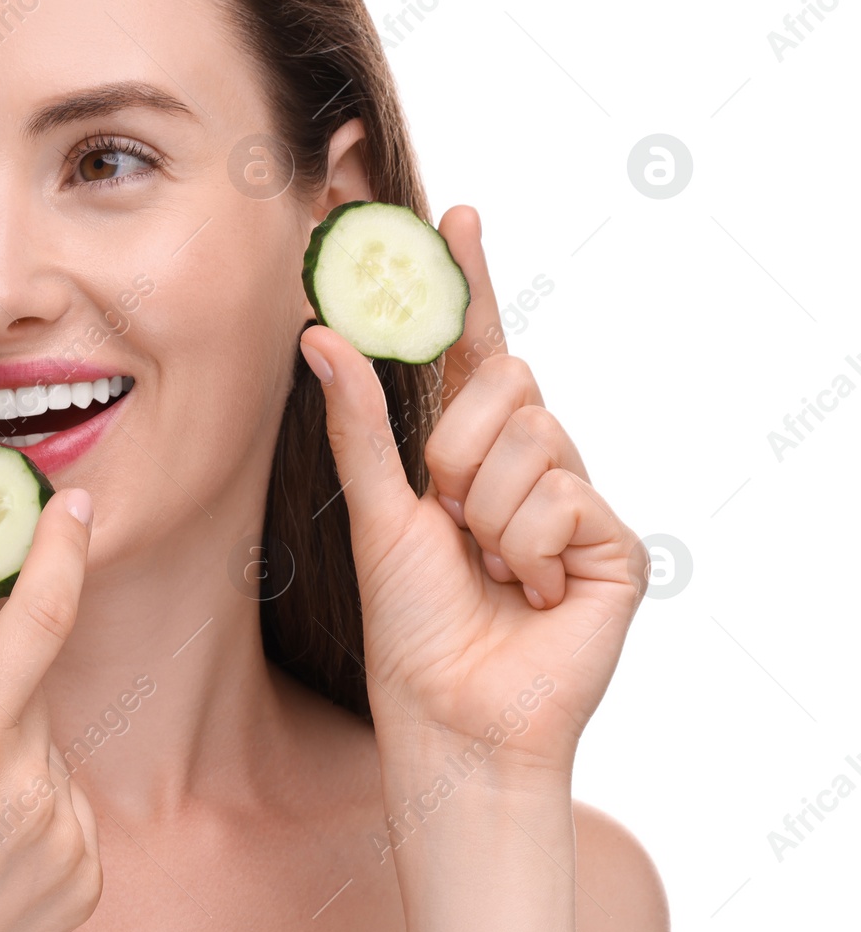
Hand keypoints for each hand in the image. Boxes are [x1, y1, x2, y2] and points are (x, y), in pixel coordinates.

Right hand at [0, 490, 101, 931]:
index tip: (73, 504)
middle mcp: (29, 790)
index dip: (60, 550)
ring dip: (10, 765)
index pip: (38, 620)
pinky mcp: (89, 881)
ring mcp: (66, 841)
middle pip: (30, 696)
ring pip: (49, 753)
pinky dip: (32, 815)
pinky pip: (68, 809)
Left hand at [299, 206, 647, 777]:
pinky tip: (530, 593)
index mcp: (469, 452)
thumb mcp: (377, 509)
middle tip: (448, 517)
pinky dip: (527, 547)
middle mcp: (529, 463)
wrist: (453, 716)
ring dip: (488, 509)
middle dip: (457, 448)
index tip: (457, 214)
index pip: (473, 350)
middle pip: (507, 382)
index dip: (467, 283)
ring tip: (488, 566)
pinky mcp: (613, 544)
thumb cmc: (411, 624)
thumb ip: (358, 420)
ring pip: (536, 435)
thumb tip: (318, 331)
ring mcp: (575, 500)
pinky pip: (565, 495)